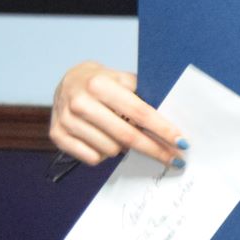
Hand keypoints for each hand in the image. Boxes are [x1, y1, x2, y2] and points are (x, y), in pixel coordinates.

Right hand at [49, 61, 184, 168]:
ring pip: (111, 150)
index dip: (163, 129)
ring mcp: (66, 120)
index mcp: (100, 85)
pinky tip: (104, 141)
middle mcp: (80, 102)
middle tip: (174, 160)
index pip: (140, 112)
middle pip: (127, 137)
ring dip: (124, 149)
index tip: (181, 143)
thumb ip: (144, 96)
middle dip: (155, 150)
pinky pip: (92, 158)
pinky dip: (104, 154)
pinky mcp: (57, 135)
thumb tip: (172, 120)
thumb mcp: (123, 79)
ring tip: (123, 136)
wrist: (68, 81)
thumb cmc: (103, 82)